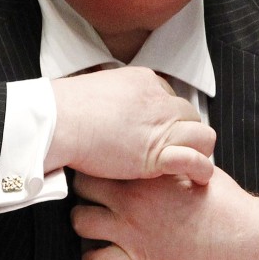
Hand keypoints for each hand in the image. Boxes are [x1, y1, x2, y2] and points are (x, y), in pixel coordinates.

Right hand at [46, 67, 215, 182]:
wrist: (56, 122)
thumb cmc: (63, 110)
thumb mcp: (95, 91)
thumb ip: (111, 99)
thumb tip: (106, 110)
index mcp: (144, 81)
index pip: (170, 99)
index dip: (165, 119)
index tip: (156, 134)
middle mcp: (158, 99)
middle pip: (188, 115)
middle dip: (182, 134)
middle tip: (171, 152)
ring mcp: (161, 125)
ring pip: (201, 134)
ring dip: (197, 150)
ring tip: (189, 166)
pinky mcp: (157, 153)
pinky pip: (195, 159)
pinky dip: (200, 168)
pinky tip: (198, 178)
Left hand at [71, 167, 258, 259]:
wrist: (234, 235)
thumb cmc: (219, 200)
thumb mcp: (194, 165)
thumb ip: (169, 156)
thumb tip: (162, 146)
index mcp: (145, 173)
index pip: (103, 158)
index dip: (97, 159)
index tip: (99, 161)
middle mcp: (131, 199)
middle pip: (82, 185)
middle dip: (83, 186)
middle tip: (91, 189)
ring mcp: (130, 229)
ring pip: (79, 221)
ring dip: (82, 220)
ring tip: (92, 219)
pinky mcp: (136, 257)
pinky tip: (99, 253)